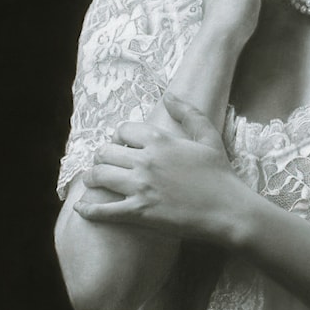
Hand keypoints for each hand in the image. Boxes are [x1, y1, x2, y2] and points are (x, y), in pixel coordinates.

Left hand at [74, 93, 243, 243]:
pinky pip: (102, 210)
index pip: (122, 130)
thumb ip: (188, 113)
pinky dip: (87, 210)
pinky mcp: (139, 213)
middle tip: (105, 164)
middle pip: (105, 152)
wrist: (228, 210)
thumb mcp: (208, 136)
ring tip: (94, 181)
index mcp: (160, 140)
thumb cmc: (220, 174)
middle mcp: (146, 160)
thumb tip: (168, 95)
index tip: (121, 146)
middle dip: (102, 157)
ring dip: (92, 178)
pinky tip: (81, 208)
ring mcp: (140, 187)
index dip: (119, 137)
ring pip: (99, 176)